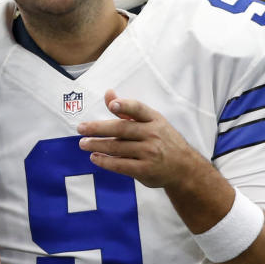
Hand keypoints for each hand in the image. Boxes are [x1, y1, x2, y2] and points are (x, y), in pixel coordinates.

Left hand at [76, 89, 209, 188]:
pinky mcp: (145, 170)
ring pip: (118, 147)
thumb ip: (127, 110)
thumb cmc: (162, 140)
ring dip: (97, 145)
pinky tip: (95, 158)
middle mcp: (153, 134)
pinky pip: (121, 165)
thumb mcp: (151, 121)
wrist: (184, 167)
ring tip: (83, 144)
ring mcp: (150, 153)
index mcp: (154, 119)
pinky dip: (106, 162)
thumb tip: (108, 94)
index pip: (138, 109)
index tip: (112, 105)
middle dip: (98, 128)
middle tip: (80, 128)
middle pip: (122, 129)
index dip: (125, 106)